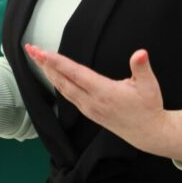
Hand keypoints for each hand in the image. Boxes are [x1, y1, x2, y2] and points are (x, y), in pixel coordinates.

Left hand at [24, 44, 169, 154]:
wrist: (147, 133)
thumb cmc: (148, 106)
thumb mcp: (150, 85)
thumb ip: (142, 67)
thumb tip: (140, 53)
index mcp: (103, 92)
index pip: (75, 73)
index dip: (57, 62)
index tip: (42, 52)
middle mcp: (92, 101)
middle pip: (62, 80)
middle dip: (45, 64)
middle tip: (31, 49)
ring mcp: (88, 108)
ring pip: (62, 88)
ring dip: (48, 73)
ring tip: (37, 59)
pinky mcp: (89, 112)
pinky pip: (68, 95)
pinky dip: (57, 83)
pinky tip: (52, 76)